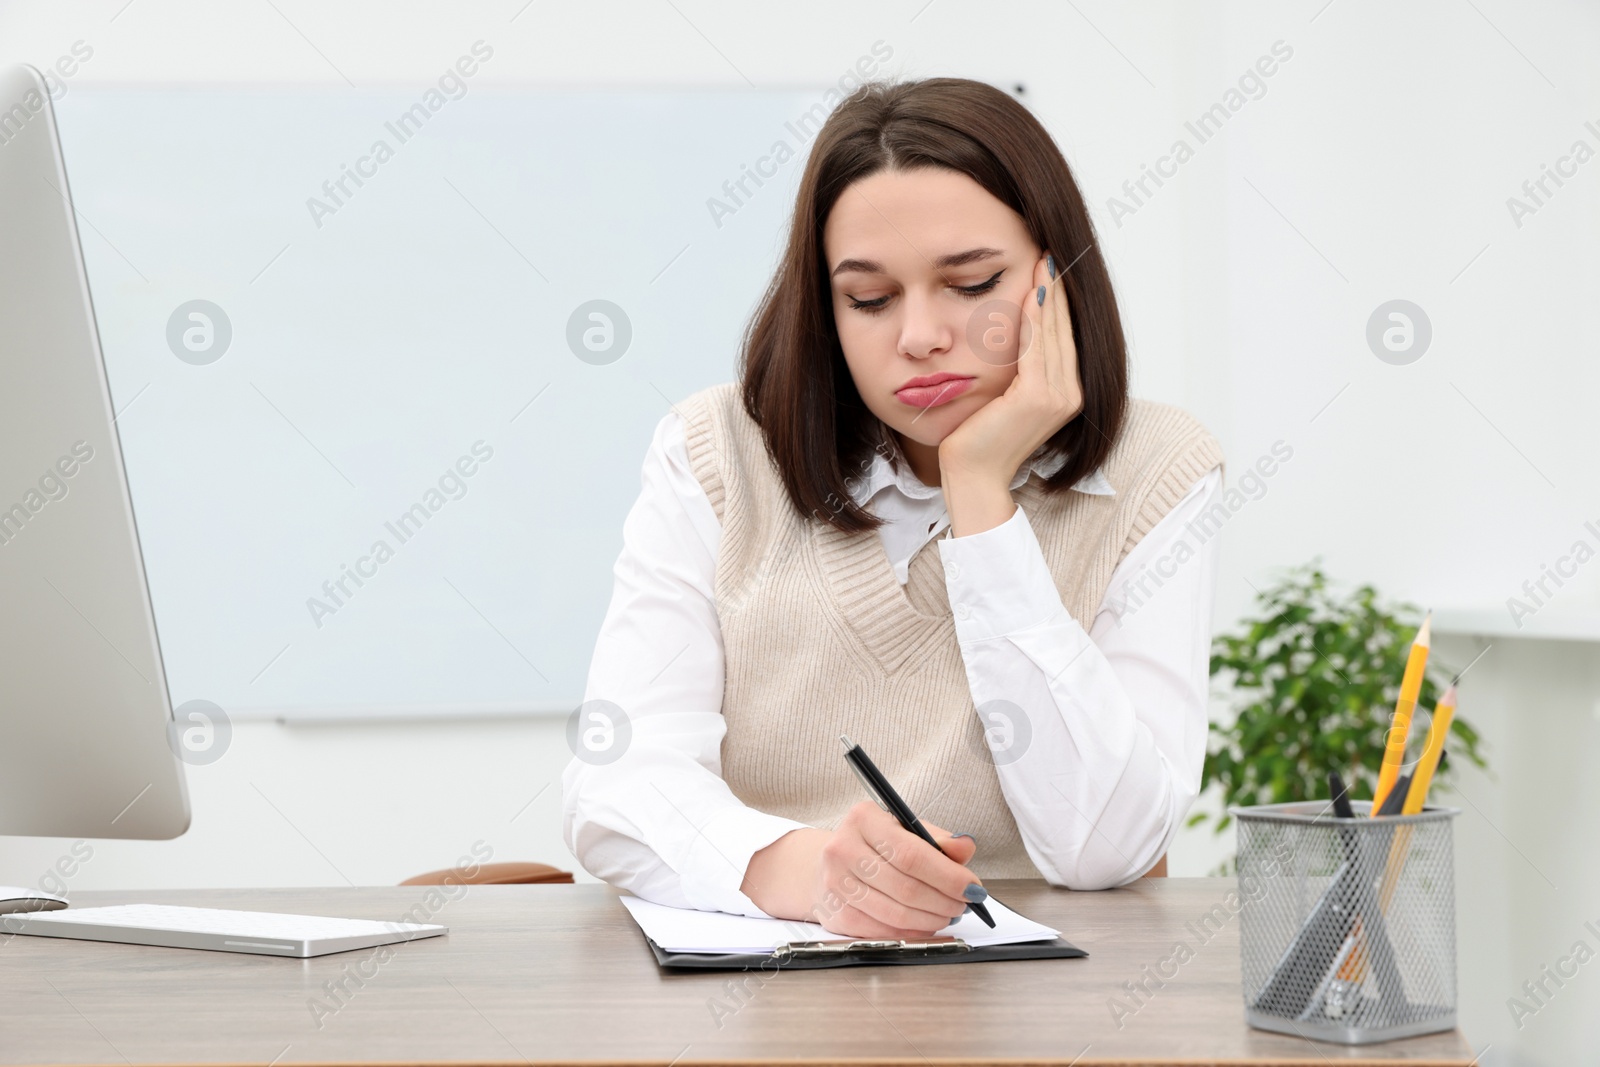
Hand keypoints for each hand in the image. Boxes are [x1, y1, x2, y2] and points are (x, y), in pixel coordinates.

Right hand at [740, 801, 980, 937]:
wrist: (829, 862)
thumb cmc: (875, 844)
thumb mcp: (906, 830)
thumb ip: (938, 840)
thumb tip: (966, 847)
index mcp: (863, 818)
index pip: (911, 853)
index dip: (947, 876)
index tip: (973, 887)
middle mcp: (842, 848)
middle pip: (905, 887)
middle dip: (944, 901)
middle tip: (964, 904)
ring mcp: (835, 883)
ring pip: (895, 913)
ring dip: (931, 919)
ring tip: (948, 914)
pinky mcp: (834, 913)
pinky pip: (881, 930)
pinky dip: (911, 931)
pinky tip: (925, 925)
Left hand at [938, 252, 1083, 489]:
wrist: (972, 476)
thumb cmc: (978, 439)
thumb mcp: (1003, 396)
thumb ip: (1016, 368)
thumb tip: (1011, 332)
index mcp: (1065, 393)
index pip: (1061, 337)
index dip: (1057, 302)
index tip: (1050, 269)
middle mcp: (1069, 394)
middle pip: (1061, 330)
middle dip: (1056, 290)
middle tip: (1051, 254)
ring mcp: (1058, 397)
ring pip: (1052, 334)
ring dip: (1048, 295)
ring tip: (1044, 262)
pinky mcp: (1038, 397)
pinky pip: (1036, 348)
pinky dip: (1033, 318)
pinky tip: (1029, 292)